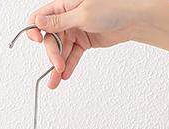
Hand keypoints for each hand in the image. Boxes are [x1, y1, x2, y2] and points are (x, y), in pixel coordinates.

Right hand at [27, 0, 157, 87]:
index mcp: (63, 5)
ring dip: (58, 66)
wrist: (134, 18)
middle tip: (57, 66)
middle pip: (51, 39)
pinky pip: (72, 55)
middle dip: (53, 54)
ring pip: (61, 50)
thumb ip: (59, 21)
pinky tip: (65, 75)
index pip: (40, 17)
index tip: (37, 42)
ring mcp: (75, 30)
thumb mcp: (83, 14)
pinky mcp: (84, 41)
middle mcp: (67, 17)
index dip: (34, 29)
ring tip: (55, 81)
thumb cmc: (113, 6)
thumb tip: (39, 22)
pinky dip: (69, 65)